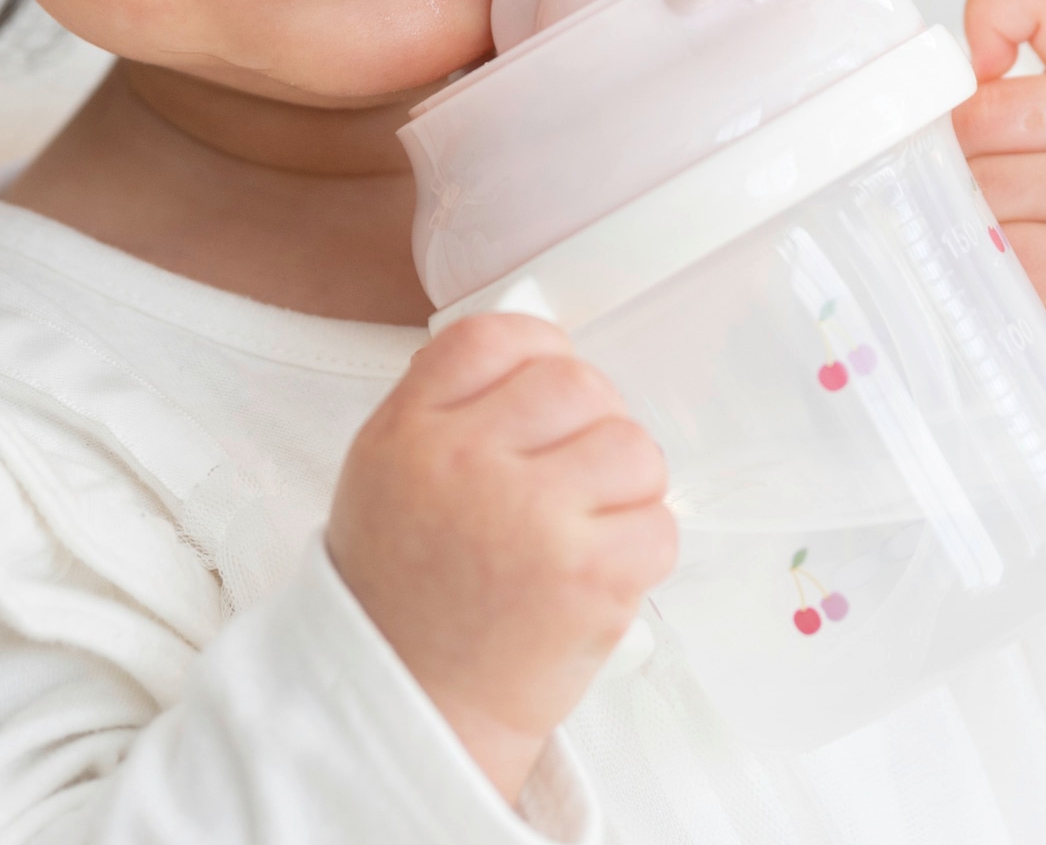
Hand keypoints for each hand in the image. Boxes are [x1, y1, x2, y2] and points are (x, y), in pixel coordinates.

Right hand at [325, 314, 675, 801]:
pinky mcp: (590, 578)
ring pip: (633, 447)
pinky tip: (596, 572)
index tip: (543, 394)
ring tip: (584, 527)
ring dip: (625, 485)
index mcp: (410, 433)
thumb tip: (537, 353)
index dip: (538, 354)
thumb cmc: (406, 591)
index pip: (496, 337)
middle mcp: (467, 465)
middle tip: (568, 478)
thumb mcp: (386, 474)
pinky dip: (641, 547)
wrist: (413, 707)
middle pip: (578, 383)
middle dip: (590, 425)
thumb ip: (447, 407)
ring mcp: (532, 520)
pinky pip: (659, 523)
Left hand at [951, 0, 1045, 407]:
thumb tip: (920, 112)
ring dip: (972, 224)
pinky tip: (1027, 282)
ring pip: (971, 188)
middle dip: (967, 162)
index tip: (982, 70)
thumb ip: (1045, 90)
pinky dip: (987, 272)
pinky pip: (988, 252)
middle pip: (973, 117)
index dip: (989, 16)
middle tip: (1013, 202)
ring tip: (1029, 245)